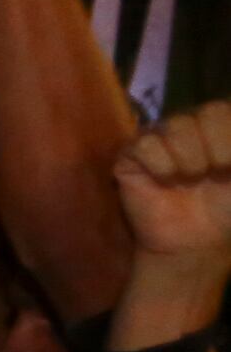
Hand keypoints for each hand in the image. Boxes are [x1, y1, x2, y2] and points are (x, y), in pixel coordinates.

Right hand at [114, 101, 230, 266]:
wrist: (194, 241)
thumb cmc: (225, 209)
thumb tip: (227, 156)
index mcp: (222, 125)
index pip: (226, 111)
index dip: (230, 138)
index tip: (230, 167)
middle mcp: (193, 124)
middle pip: (210, 111)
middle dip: (217, 147)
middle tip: (213, 173)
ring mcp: (161, 137)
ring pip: (177, 125)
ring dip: (190, 159)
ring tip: (187, 180)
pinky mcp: (131, 155)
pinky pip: (146, 145)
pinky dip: (160, 165)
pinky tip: (163, 181)